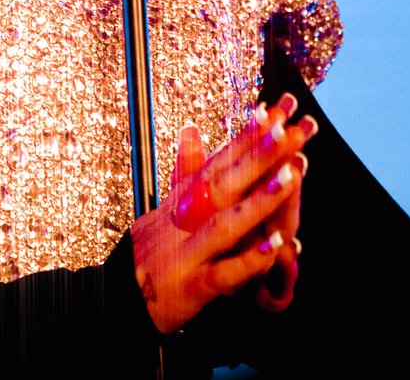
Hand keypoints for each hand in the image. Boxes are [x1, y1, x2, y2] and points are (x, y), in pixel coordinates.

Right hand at [129, 95, 314, 333]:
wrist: (119, 297)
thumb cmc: (152, 249)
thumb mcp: (166, 207)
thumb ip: (187, 170)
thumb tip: (192, 130)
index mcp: (184, 200)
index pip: (220, 161)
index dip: (248, 136)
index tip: (277, 112)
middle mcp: (185, 220)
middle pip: (223, 183)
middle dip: (257, 157)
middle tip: (288, 131)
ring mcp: (188, 252)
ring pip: (224, 224)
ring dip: (257, 202)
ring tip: (289, 178)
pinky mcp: (192, 288)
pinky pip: (223, 273)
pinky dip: (248, 260)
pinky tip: (276, 247)